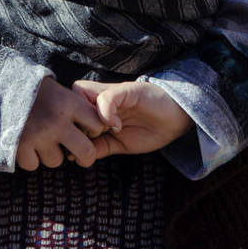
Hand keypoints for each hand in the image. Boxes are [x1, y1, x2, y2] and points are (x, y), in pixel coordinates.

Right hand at [16, 78, 106, 170]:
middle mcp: (57, 121)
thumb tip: (101, 119)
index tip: (88, 130)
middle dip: (86, 156)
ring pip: (56, 160)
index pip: (97, 125)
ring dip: (51, 153)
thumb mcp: (58, 88)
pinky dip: (30, 157)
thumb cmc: (33, 87)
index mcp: (69, 103)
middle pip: (86, 152)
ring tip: (42, 139)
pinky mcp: (20, 147)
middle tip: (80, 153)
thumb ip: (76, 104)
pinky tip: (27, 143)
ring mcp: (39, 136)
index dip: (95, 130)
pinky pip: (33, 164)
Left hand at [71, 80, 194, 157]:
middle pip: (70, 96)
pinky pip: (106, 98)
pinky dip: (106, 114)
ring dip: (86, 115)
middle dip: (73, 118)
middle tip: (88, 136)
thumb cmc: (150, 130)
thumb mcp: (120, 144)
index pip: (71, 107)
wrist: (177, 120)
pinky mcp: (127, 90)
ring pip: (81, 91)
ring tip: (101, 131)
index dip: (70, 125)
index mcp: (99, 109)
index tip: (79, 144)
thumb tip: (75, 157)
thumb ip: (100, 147)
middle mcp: (103, 97)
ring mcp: (114, 92)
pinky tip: (117, 127)